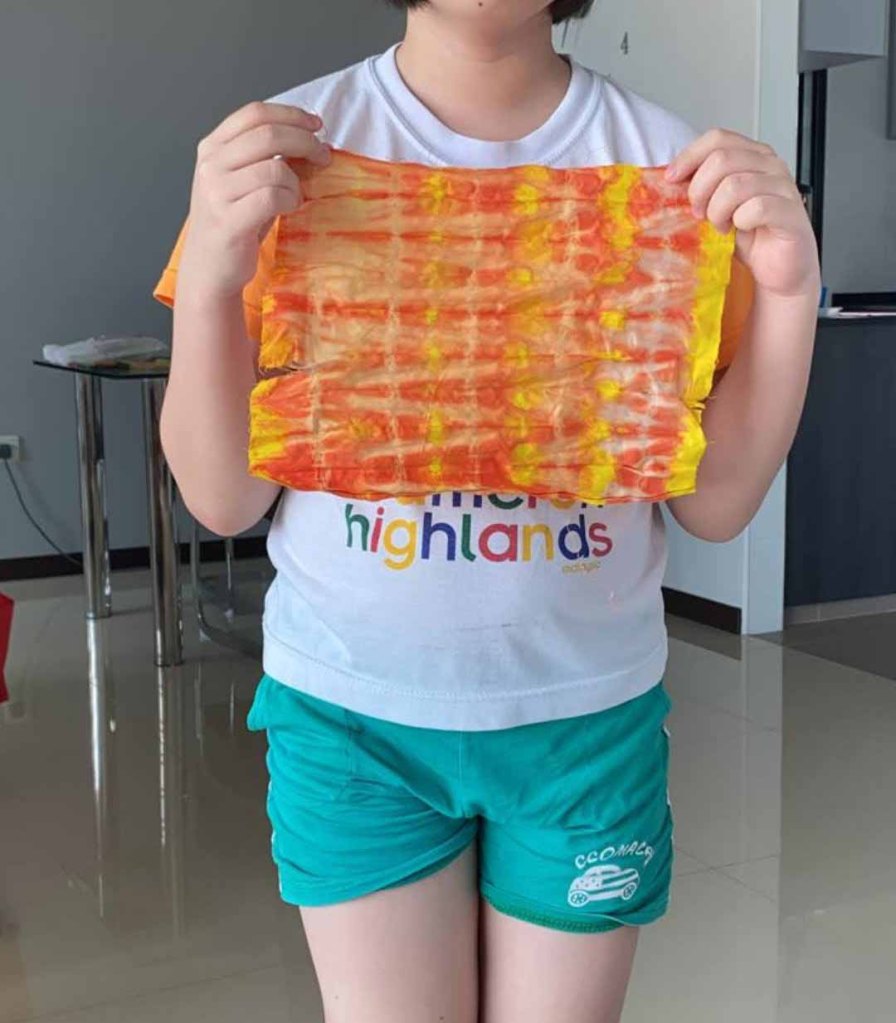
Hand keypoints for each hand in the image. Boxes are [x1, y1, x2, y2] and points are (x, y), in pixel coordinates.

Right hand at [180, 101, 330, 300]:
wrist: (210, 269)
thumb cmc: (233, 223)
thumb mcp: (242, 181)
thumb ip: (265, 157)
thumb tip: (310, 139)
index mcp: (212, 147)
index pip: (254, 113)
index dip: (290, 114)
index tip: (316, 125)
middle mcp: (210, 165)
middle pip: (268, 135)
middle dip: (305, 142)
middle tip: (323, 156)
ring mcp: (216, 192)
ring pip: (274, 168)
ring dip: (296, 182)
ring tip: (295, 196)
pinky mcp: (229, 220)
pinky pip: (273, 197)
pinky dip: (291, 200)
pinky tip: (290, 208)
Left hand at [666, 129, 819, 299]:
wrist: (779, 268)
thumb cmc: (751, 237)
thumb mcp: (718, 207)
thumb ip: (703, 188)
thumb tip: (670, 179)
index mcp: (752, 156)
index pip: (718, 138)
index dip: (689, 157)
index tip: (671, 179)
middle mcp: (770, 165)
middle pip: (722, 159)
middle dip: (700, 190)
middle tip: (699, 213)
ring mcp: (783, 186)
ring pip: (735, 185)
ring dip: (718, 211)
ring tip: (721, 226)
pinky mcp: (791, 211)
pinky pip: (755, 208)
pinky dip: (739, 222)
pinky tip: (740, 230)